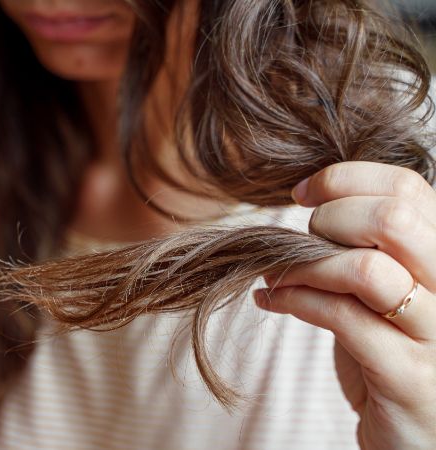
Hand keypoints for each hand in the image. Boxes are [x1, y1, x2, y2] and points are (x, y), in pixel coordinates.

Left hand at [254, 162, 435, 449]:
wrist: (419, 435)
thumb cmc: (393, 351)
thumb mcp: (384, 288)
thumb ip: (364, 245)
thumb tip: (309, 201)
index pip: (407, 187)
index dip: (344, 180)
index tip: (302, 193)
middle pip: (394, 218)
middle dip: (329, 219)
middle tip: (302, 240)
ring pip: (366, 270)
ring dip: (305, 265)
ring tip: (277, 275)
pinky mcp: (408, 374)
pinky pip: (343, 319)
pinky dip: (294, 301)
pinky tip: (270, 301)